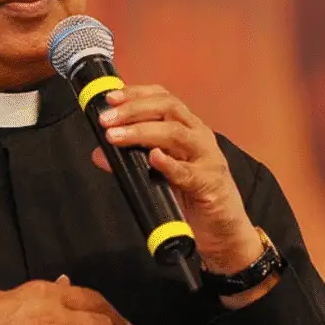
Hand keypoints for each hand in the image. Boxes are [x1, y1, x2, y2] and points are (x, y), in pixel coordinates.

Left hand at [92, 85, 264, 276]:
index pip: (163, 98)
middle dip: (134, 110)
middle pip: (168, 108)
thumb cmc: (195, 196)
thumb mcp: (160, 174)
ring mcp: (207, 158)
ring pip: (176, 134)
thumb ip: (132, 161)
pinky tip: (154, 159)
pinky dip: (169, 164)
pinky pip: (188, 172)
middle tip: (107, 120)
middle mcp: (199, 136)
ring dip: (142, 132)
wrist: (224, 230)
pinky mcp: (210, 184)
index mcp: (188, 128)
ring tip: (118, 137)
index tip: (111, 98)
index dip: (136, 94)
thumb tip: (100, 154)